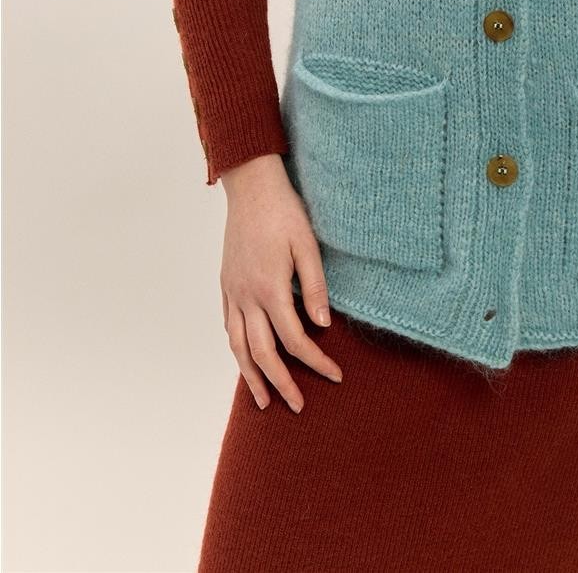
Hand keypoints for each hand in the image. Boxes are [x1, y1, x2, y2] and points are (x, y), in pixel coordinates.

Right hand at [218, 154, 343, 411]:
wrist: (251, 186)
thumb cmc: (285, 211)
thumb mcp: (308, 244)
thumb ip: (315, 286)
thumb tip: (322, 326)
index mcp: (270, 288)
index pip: (294, 340)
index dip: (315, 362)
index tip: (335, 376)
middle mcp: (247, 295)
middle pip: (263, 353)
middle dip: (281, 383)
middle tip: (298, 406)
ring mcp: (233, 291)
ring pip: (237, 345)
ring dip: (251, 375)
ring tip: (263, 400)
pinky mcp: (226, 283)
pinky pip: (228, 325)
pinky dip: (236, 348)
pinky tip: (244, 357)